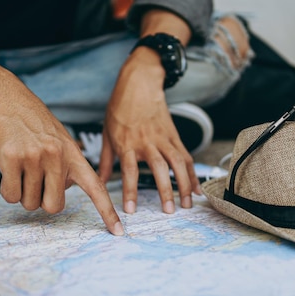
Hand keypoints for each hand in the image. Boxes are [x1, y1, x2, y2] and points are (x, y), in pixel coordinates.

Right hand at [0, 15, 122, 235]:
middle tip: (34, 182)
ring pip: (29, 203)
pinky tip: (7, 169)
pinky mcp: (12, 159)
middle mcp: (58, 157)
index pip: (96, 188)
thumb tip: (65, 190)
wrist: (7, 97)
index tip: (119, 232)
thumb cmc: (33, 123)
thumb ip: (66, 165)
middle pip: (55, 206)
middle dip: (42, 201)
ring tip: (20, 168)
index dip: (107, 212)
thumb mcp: (60, 139)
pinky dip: (7, 190)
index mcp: (74, 154)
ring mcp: (35, 158)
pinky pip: (10, 195)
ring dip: (22, 193)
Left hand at [98, 49, 200, 213]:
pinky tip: (196, 189)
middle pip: (159, 169)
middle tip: (168, 211)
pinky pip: (186, 156)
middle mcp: (147, 142)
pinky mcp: (175, 135)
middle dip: (165, 191)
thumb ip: (104, 160)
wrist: (139, 83)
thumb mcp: (106, 133)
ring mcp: (163, 138)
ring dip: (184, 185)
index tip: (131, 210)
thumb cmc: (119, 108)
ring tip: (187, 204)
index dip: (130, 191)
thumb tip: (97, 181)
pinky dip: (192, 173)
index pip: (128, 171)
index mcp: (127, 143)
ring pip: (177, 163)